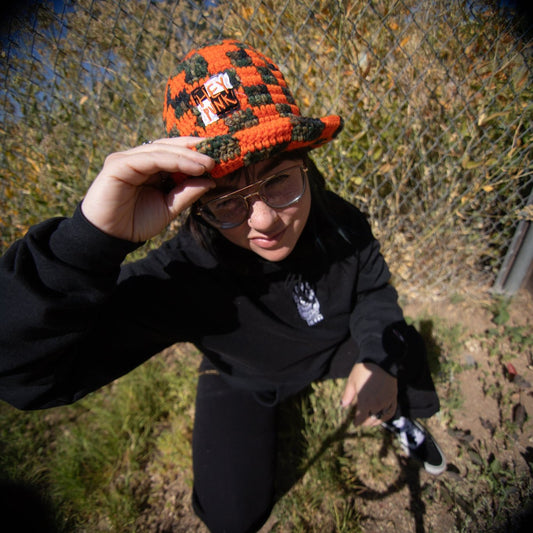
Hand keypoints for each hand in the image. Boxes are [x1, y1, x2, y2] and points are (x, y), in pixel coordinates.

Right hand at [81, 137, 214, 241]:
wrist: (111, 238)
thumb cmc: (136, 222)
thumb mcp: (169, 207)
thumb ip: (187, 192)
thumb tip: (210, 180)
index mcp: (149, 166)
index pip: (175, 152)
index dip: (196, 152)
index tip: (220, 156)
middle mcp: (138, 159)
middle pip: (170, 146)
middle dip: (195, 149)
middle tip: (218, 155)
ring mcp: (127, 159)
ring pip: (162, 150)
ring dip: (188, 155)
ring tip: (209, 164)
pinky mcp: (118, 165)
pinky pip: (151, 159)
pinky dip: (173, 161)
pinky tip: (192, 167)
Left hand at [341, 362, 397, 426]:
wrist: (380, 360)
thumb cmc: (363, 370)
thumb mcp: (352, 382)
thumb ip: (347, 396)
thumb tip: (343, 406)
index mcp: (365, 402)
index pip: (361, 418)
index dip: (358, 422)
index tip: (355, 423)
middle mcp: (376, 405)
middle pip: (371, 420)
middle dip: (366, 423)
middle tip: (362, 422)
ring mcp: (386, 402)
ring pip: (381, 418)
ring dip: (375, 422)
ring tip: (371, 421)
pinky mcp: (393, 397)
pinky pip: (391, 412)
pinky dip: (386, 417)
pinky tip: (382, 416)